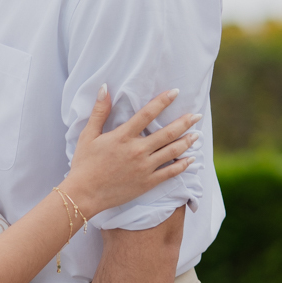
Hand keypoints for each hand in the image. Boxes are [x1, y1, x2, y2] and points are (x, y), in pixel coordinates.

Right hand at [67, 86, 199, 218]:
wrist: (84, 195)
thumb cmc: (84, 164)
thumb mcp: (88, 135)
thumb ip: (99, 112)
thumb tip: (105, 88)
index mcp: (123, 136)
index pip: (147, 114)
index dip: (163, 101)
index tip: (176, 92)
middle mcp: (137, 150)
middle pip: (167, 133)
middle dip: (185, 122)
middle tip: (197, 115)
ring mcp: (144, 167)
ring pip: (172, 151)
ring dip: (187, 142)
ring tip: (197, 134)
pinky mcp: (147, 183)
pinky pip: (170, 173)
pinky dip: (182, 165)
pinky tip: (190, 159)